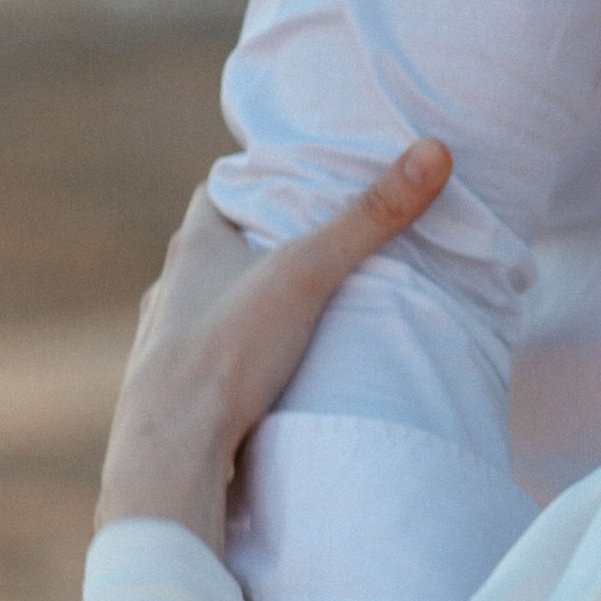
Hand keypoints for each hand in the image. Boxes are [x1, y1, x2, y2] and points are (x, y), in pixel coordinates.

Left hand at [95, 143, 454, 552]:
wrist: (172, 448)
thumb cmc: (229, 351)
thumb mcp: (309, 273)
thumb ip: (370, 217)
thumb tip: (434, 152)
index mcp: (194, 246)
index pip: (218, 192)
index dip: (255, 183)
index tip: (296, 183)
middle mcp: (171, 288)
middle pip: (218, 251)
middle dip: (261, 248)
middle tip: (315, 248)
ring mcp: (166, 343)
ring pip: (212, 308)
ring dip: (247, 306)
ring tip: (297, 314)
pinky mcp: (174, 393)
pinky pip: (208, 361)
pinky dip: (236, 358)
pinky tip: (264, 375)